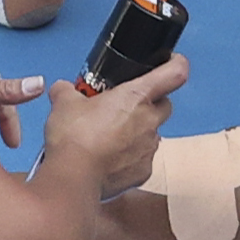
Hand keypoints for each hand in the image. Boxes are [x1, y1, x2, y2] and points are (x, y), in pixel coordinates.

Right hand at [39, 55, 188, 196]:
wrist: (73, 177)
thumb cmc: (74, 136)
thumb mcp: (63, 103)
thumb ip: (67, 91)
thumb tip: (63, 89)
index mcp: (137, 96)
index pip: (174, 73)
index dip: (176, 64)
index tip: (171, 62)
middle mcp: (150, 121)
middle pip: (164, 105)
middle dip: (149, 104)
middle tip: (124, 107)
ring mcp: (149, 149)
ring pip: (152, 135)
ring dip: (136, 133)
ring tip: (109, 137)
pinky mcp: (143, 172)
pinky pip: (142, 160)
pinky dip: (129, 159)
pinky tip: (108, 159)